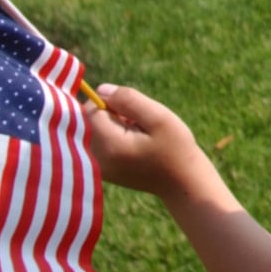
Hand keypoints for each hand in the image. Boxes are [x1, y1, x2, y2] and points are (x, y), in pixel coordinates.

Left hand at [85, 83, 210, 199]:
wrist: (182, 182)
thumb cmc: (175, 148)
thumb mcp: (159, 117)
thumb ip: (129, 100)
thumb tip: (101, 89)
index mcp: (109, 144)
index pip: (89, 110)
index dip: (109, 101)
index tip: (133, 109)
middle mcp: (96, 159)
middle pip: (88, 121)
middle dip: (109, 114)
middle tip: (137, 123)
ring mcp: (97, 168)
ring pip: (92, 131)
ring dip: (111, 126)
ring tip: (137, 135)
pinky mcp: (102, 171)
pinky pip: (96, 144)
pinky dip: (111, 138)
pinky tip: (132, 145)